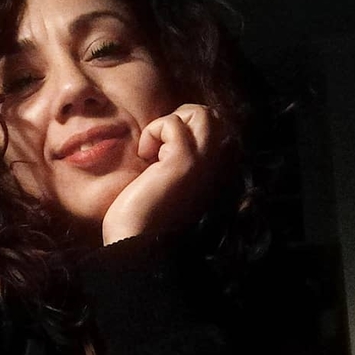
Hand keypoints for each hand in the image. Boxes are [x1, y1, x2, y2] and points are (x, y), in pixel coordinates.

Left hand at [101, 104, 232, 244]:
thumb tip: (175, 129)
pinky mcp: (184, 161)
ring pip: (200, 112)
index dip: (185, 131)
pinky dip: (152, 133)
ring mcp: (205, 162)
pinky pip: (171, 123)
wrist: (136, 241)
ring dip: (170, 123)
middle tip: (159, 149)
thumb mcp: (170, 181)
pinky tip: (145, 158)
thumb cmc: (146, 214)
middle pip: (211, 116)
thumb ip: (180, 158)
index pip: (216, 128)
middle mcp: (219, 166)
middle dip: (180, 121)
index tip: (163, 156)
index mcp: (217, 172)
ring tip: (154, 151)